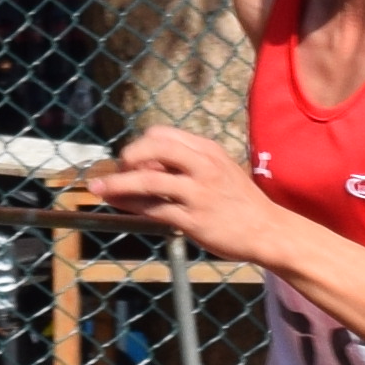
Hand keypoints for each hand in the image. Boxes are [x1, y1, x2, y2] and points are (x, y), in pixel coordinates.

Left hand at [79, 124, 273, 256]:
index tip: (132, 159)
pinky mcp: (193, 219)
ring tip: (97, 189)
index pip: (163, 134)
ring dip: (117, 184)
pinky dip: (131, 207)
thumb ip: (188, 164)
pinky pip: (153, 209)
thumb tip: (147, 165)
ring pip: (147, 179)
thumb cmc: (239, 201)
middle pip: (153, 147)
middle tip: (115, 170)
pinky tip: (119, 206)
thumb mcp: (219, 170)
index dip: (141, 144)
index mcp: (207, 150)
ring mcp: (198, 192)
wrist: (267, 230)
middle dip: (127, 157)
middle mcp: (202, 166)